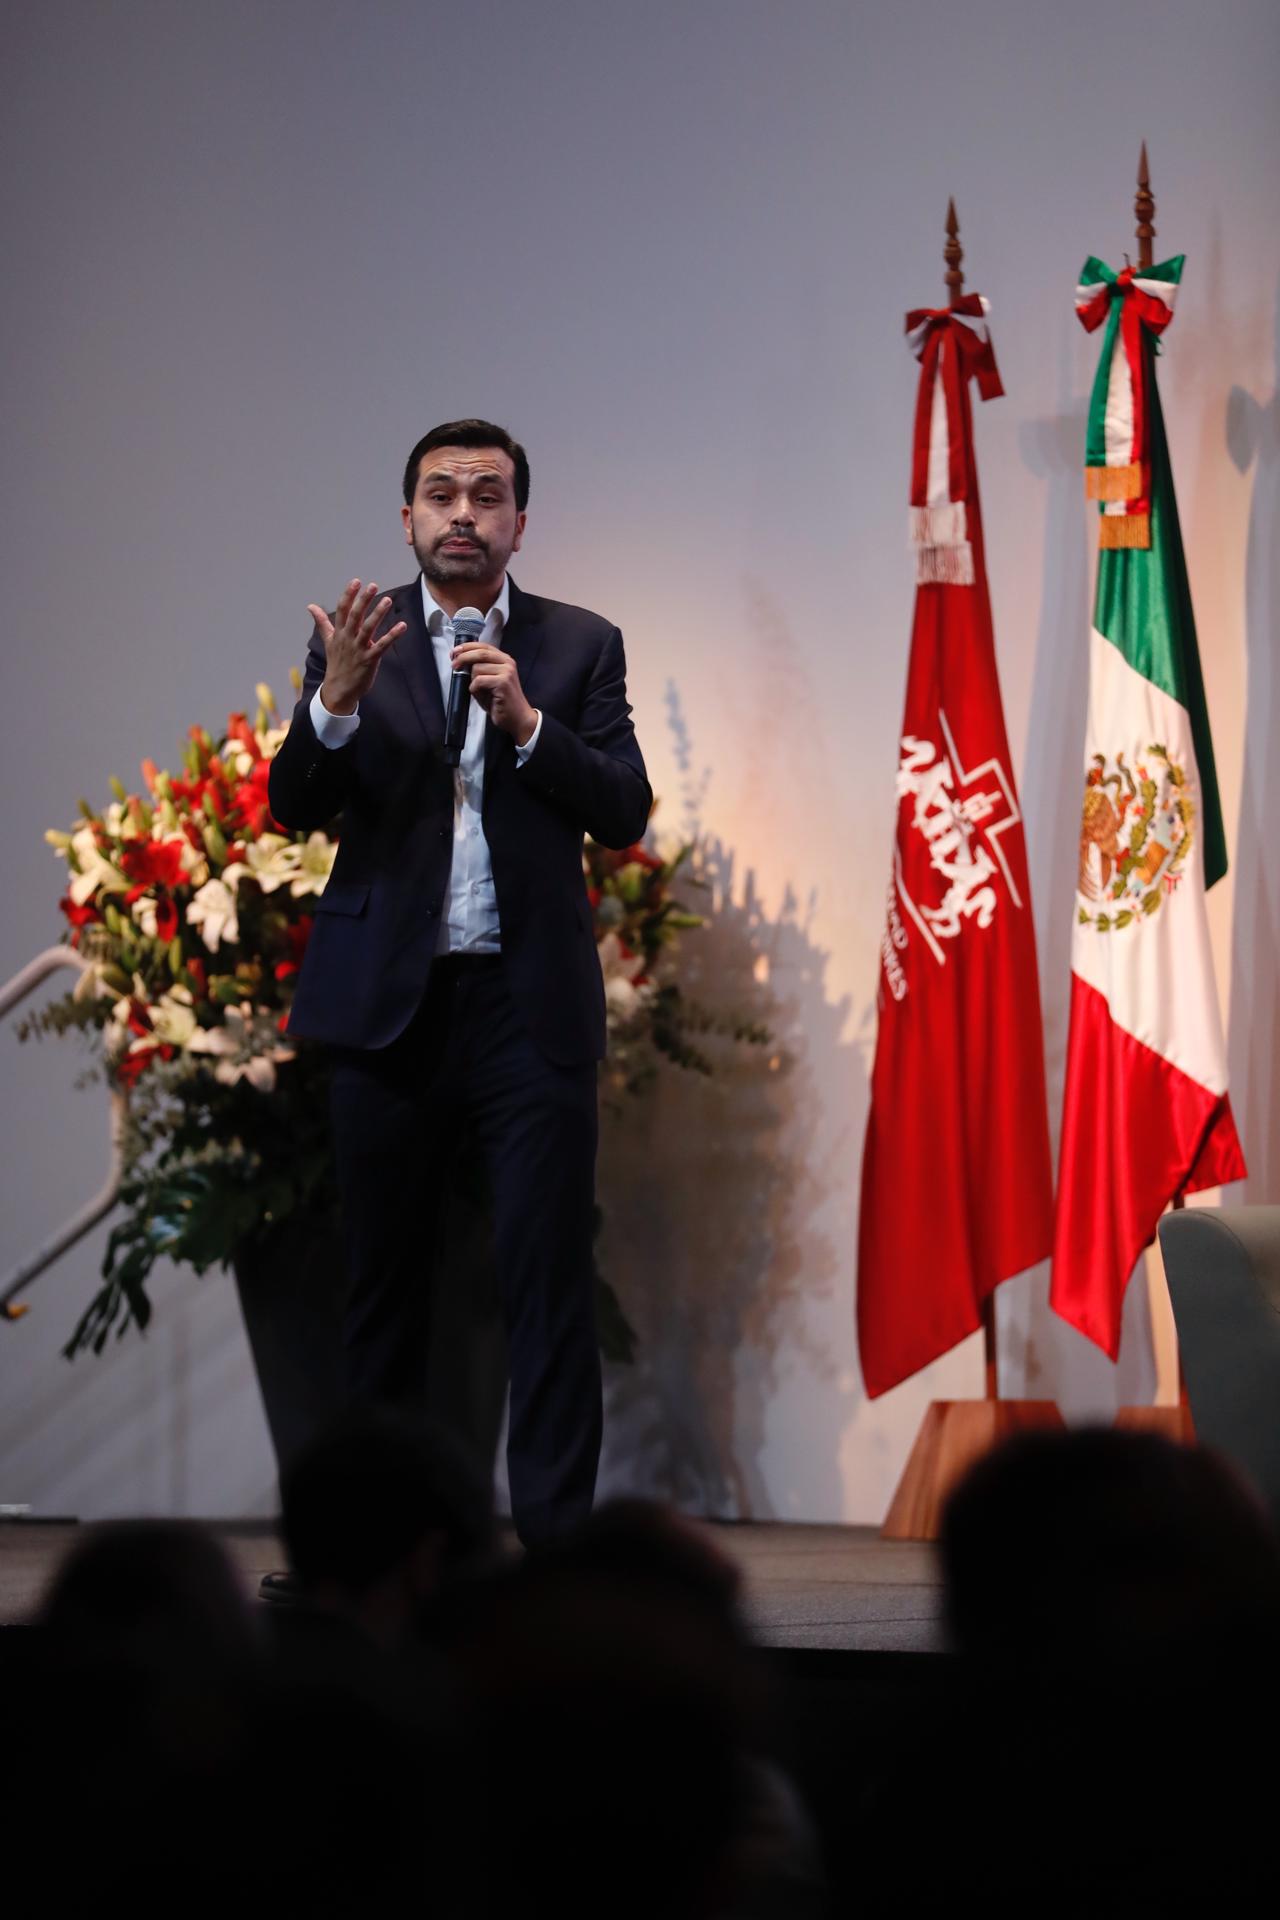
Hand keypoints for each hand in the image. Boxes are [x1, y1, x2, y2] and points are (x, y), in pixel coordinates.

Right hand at [308, 579, 406, 715]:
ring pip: (368, 628)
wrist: (338, 689)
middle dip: (363, 600)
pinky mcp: (369, 660)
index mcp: (339, 633)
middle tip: (372, 585)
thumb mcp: (328, 641)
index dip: (349, 595)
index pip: (342, 610)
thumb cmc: (336, 663)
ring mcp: (358, 649)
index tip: (356, 582)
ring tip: (388, 600)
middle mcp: (347, 639)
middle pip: (354, 616)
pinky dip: (392, 636)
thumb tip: (310, 606)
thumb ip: (322, 622)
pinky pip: (382, 646)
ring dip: (378, 614)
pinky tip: (402, 626)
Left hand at [452, 642, 537, 743]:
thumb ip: (479, 669)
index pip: (483, 646)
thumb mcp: (489, 681)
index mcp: (504, 659)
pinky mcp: (503, 682)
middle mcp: (507, 662)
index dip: (467, 647)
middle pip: (479, 653)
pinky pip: (479, 681)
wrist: (517, 718)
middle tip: (454, 666)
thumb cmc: (500, 701)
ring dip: (473, 681)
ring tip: (480, 691)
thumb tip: (461, 661)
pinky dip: (475, 689)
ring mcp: (506, 672)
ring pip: (477, 668)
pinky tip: (482, 696)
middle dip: (463, 658)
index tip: (454, 652)